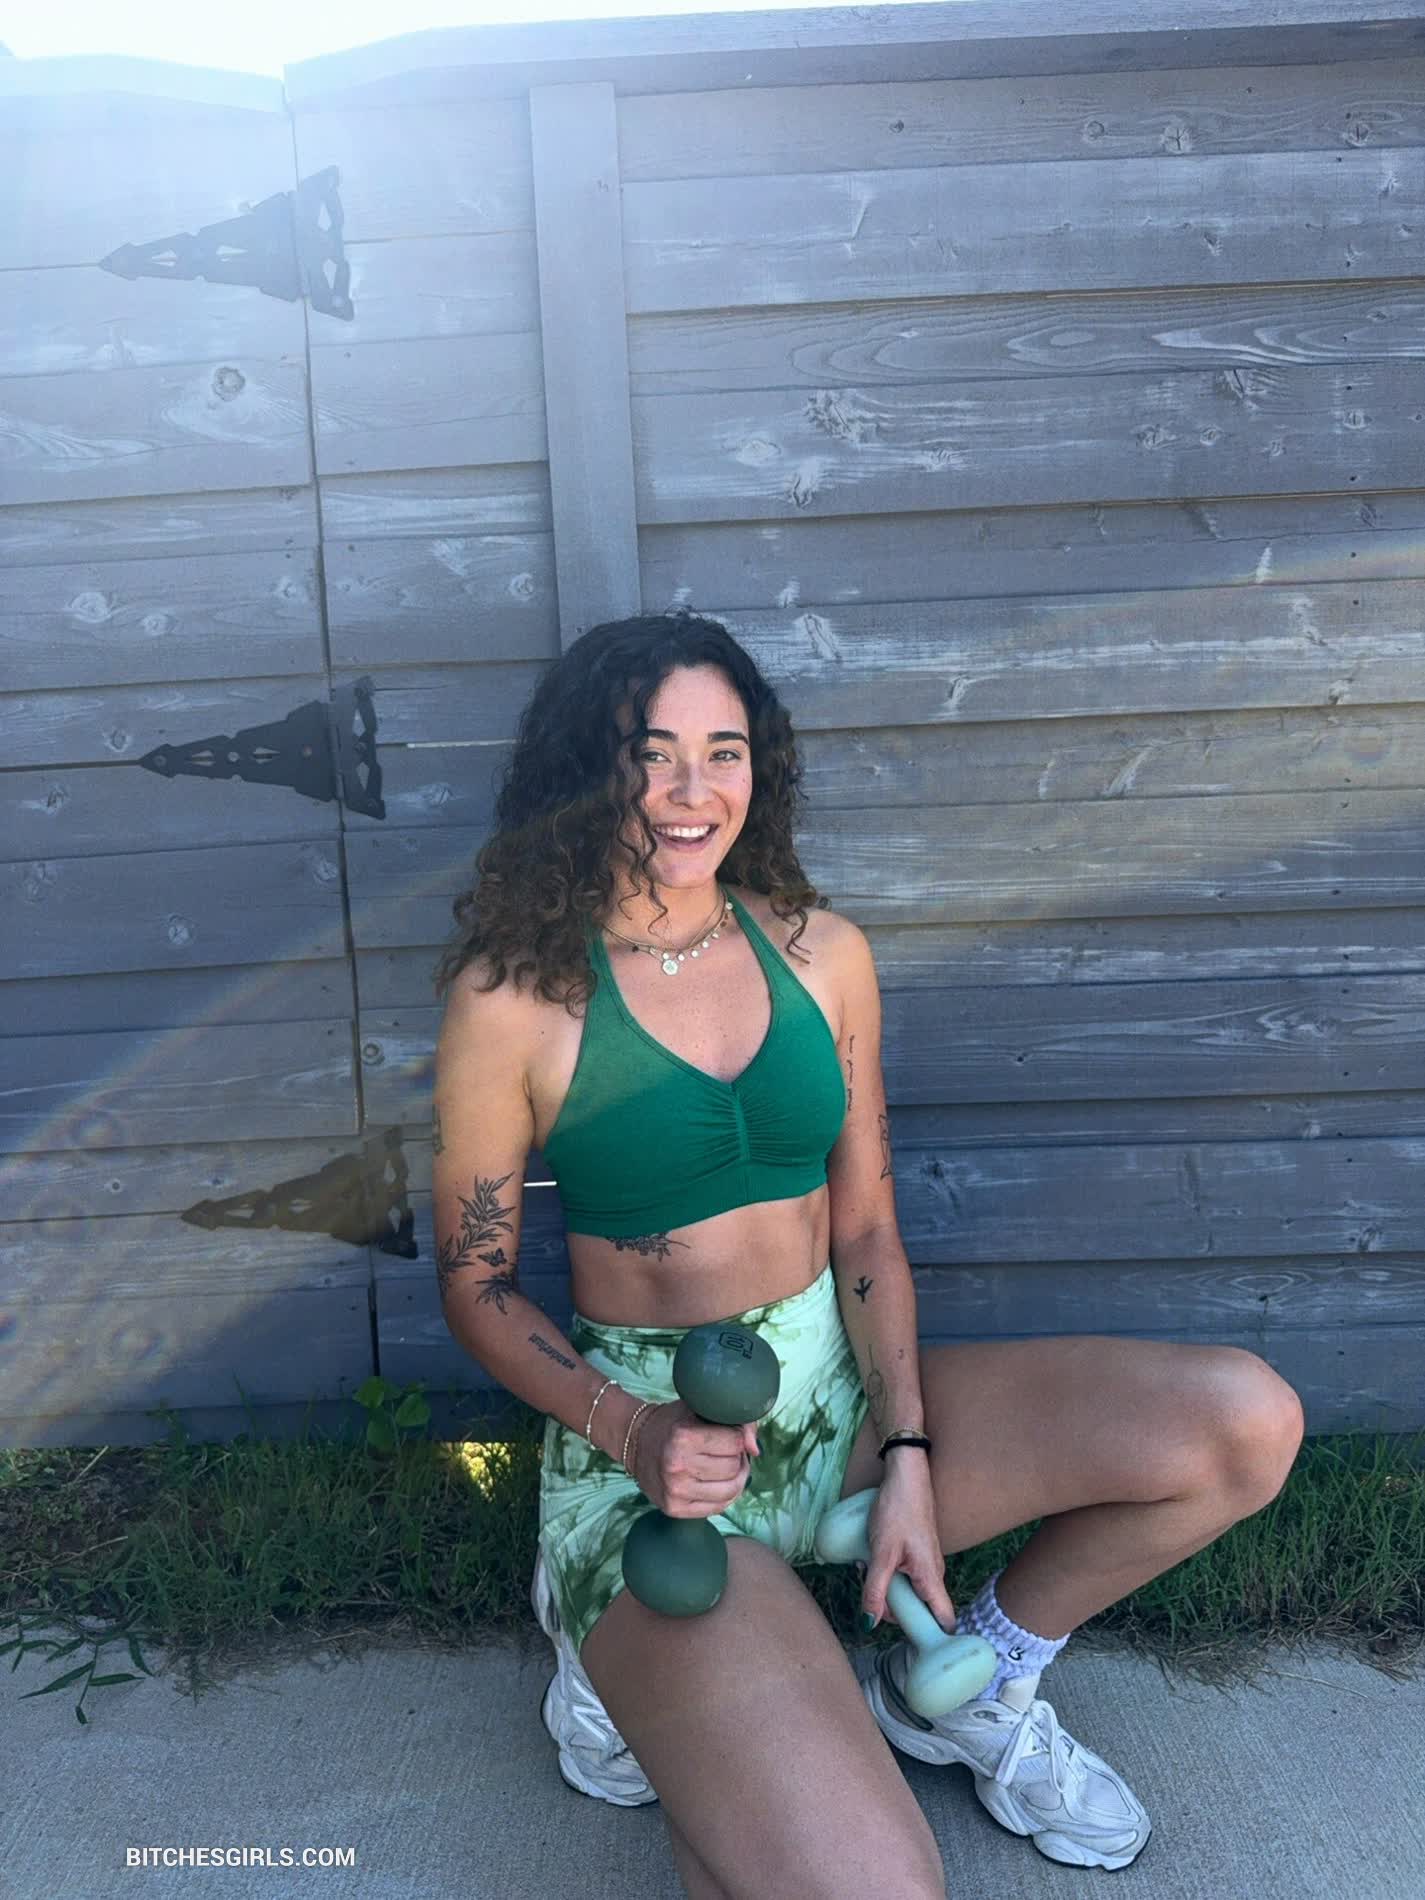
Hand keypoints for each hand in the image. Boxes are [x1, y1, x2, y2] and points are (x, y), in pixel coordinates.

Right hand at [630, 1400, 759, 1517]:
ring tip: (725, 1466)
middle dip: (737, 1458)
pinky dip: (724, 1495)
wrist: (636, 1442)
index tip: (728, 1434)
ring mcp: (674, 1491)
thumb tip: (756, 1450)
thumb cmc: (674, 1423)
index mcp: (682, 1437)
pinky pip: (717, 1508)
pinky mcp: (674, 1509)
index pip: (735, 1443)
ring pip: (730, 1490)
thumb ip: (736, 1420)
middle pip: (733, 1468)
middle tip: (726, 1451)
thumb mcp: (700, 1409)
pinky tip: (717, 1482)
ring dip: (735, 1478)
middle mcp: (676, 1466)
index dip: (737, 1437)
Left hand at [859, 1453, 956, 1634]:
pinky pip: (905, 1574)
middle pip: (920, 1610)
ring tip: (867, 1568)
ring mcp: (926, 1563)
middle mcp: (934, 1574)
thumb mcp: (880, 1554)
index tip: (911, 1649)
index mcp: (931, 1579)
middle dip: (894, 1608)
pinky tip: (871, 1558)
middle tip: (872, 1594)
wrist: (906, 1476)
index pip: (943, 1622)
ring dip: (888, 1588)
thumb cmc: (897, 1511)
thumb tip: (870, 1623)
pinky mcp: (917, 1552)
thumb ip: (875, 1591)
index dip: (931, 1639)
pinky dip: (889, 1573)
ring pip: (909, 1591)